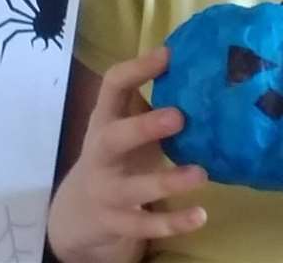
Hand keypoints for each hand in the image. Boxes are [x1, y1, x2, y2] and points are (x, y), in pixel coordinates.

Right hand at [48, 48, 207, 262]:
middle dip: (143, 127)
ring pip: (132, 189)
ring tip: (201, 174)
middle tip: (179, 117)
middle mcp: (100, 153)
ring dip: (166, 182)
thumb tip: (200, 68)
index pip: (112, 87)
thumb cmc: (118, 155)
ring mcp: (106, 190)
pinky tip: (200, 215)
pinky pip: (143, 226)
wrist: (81, 210)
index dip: (137, 69)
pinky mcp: (116, 222)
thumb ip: (151, 104)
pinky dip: (172, 223)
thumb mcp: (125, 125)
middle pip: (113, 138)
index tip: (168, 55)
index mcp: (105, 120)